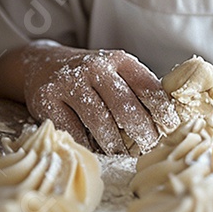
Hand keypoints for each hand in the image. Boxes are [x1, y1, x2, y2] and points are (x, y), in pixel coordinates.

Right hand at [21, 43, 178, 153]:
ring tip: (121, 151)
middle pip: (125, 107)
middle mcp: (94, 67)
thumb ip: (137, 89)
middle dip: (141, 132)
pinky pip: (73, 132)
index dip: (161, 109)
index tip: (170, 127)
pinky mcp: (47, 100)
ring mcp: (69, 83)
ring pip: (100, 123)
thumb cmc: (90, 76)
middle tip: (148, 147)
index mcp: (117, 59)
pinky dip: (87, 145)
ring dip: (115, 144)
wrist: (41, 64)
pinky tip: (94, 149)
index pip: (146, 85)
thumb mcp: (114, 72)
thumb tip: (167, 122)